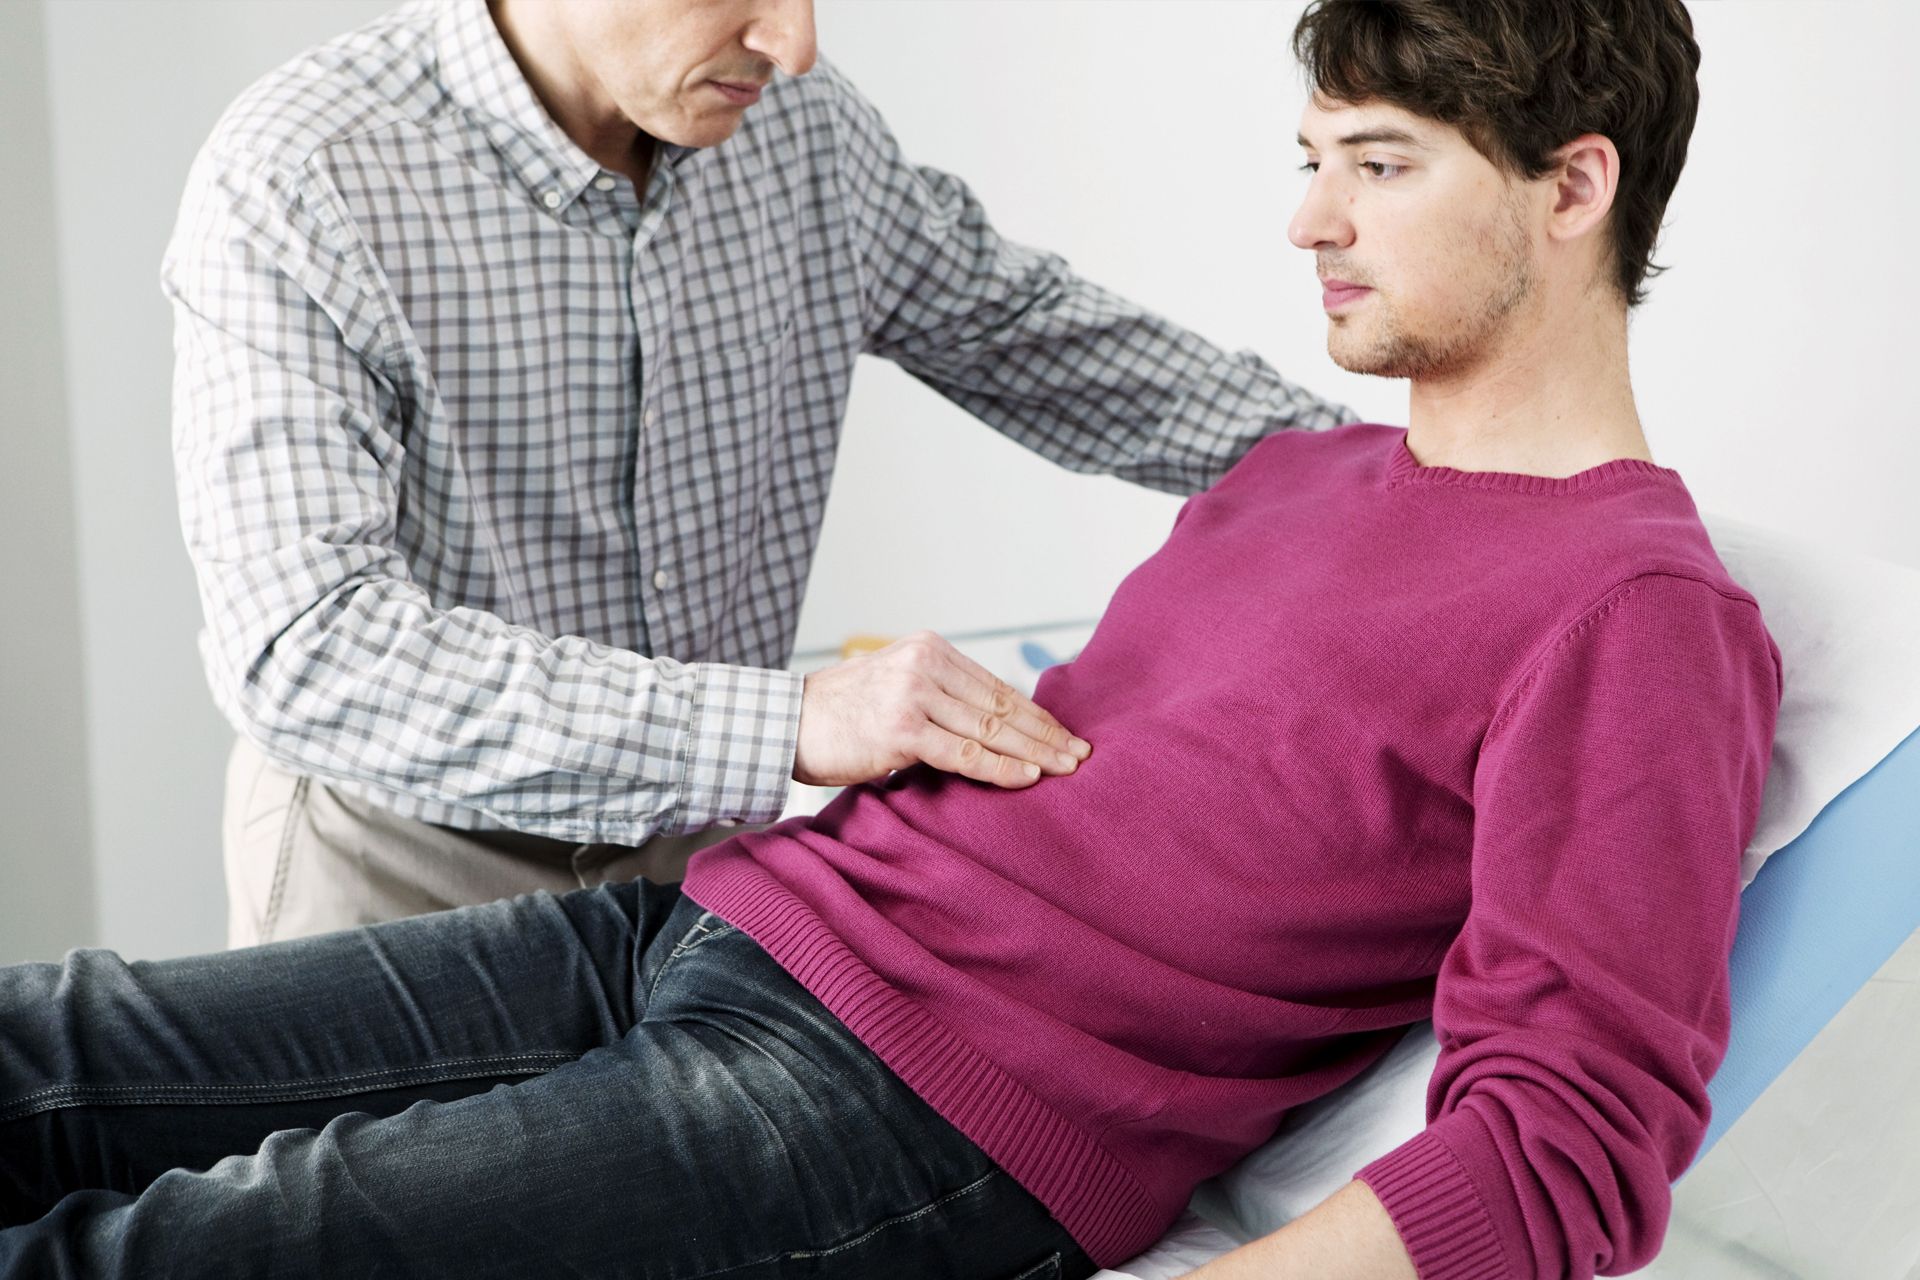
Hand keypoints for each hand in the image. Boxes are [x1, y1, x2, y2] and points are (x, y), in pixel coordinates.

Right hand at [792, 630, 1091, 788]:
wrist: (787, 723)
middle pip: (1001, 705)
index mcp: (930, 648)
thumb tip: (991, 724)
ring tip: (1065, 767)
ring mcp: (914, 695)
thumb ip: (939, 693)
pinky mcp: (902, 731)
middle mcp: (926, 664)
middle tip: (1079, 753)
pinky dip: (1001, 768)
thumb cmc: (841, 712)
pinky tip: (1029, 777)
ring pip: (990, 730)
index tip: (1064, 733)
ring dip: (1034, 752)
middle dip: (1045, 732)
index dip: (1034, 713)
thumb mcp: (895, 682)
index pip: (996, 686)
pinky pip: (965, 754)